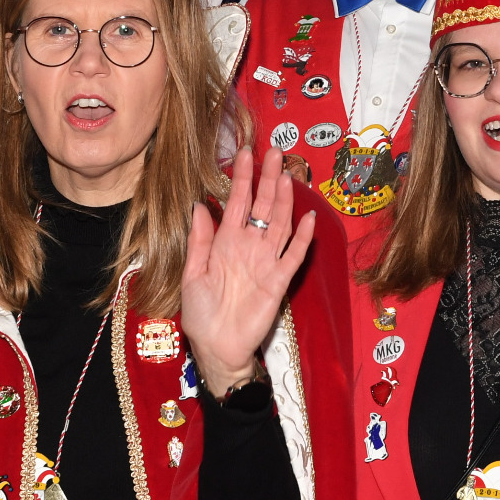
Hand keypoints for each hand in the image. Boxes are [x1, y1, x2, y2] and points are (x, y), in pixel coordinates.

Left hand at [179, 146, 315, 391]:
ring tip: (288, 176)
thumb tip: (199, 205)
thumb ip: (199, 240)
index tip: (245, 154)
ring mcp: (266, 262)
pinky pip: (293, 256)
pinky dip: (301, 239)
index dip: (242, 179)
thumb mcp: (192, 274)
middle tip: (274, 152)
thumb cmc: (201, 313)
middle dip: (268, 179)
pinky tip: (307, 219)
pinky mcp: (278, 281)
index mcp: (226, 242)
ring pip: (278, 224)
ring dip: (284, 201)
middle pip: (262, 206)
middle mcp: (248, 247)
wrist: (217, 347)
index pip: (237, 203)